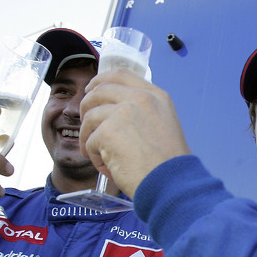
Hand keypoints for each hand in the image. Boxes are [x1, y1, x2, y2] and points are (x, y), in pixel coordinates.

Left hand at [79, 69, 190, 197]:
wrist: (170, 182)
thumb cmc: (168, 163)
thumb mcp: (164, 124)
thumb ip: (142, 111)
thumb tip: (112, 109)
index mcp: (156, 96)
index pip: (121, 74)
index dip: (101, 80)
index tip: (91, 90)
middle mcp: (140, 99)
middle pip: (98, 91)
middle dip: (87, 109)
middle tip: (88, 128)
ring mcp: (124, 112)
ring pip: (90, 118)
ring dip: (89, 138)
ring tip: (101, 156)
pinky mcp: (109, 131)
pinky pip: (90, 141)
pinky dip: (94, 156)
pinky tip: (108, 166)